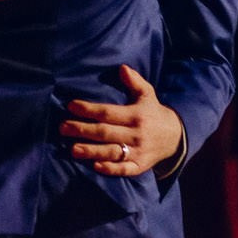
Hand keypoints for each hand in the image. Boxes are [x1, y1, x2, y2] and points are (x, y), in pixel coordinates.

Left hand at [61, 65, 184, 176]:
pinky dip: (110, 169)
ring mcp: (139, 151)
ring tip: (72, 149)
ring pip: (112, 152)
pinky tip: (95, 166)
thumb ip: (135, 81)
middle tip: (63, 128)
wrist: (175, 136)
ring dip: (91, 151)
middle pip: (106, 132)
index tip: (71, 106)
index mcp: (136, 115)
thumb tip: (122, 68)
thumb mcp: (147, 94)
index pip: (108, 112)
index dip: (89, 109)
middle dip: (83, 130)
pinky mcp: (140, 166)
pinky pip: (124, 169)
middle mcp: (137, 134)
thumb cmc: (152, 112)